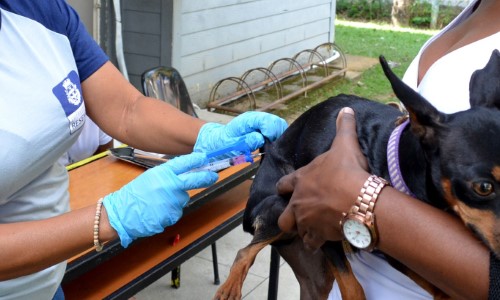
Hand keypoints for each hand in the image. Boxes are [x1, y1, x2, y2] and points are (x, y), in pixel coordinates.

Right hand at [103, 152, 217, 246]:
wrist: (122, 214)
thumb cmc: (135, 195)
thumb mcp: (150, 178)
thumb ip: (167, 176)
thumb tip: (184, 175)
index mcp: (162, 173)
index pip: (183, 163)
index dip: (196, 160)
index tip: (204, 157)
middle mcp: (170, 185)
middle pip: (194, 180)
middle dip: (206, 177)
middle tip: (214, 176)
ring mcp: (172, 201)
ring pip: (183, 198)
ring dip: (175, 201)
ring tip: (158, 203)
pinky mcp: (172, 215)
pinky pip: (176, 211)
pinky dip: (169, 212)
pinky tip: (157, 211)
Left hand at [194, 111, 287, 153]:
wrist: (219, 141)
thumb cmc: (224, 144)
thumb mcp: (232, 145)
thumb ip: (246, 141)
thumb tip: (260, 138)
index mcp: (248, 120)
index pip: (267, 120)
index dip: (272, 131)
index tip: (269, 142)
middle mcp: (257, 119)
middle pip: (277, 122)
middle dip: (278, 135)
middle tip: (272, 148)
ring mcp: (262, 123)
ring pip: (279, 127)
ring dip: (278, 137)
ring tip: (271, 148)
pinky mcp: (264, 129)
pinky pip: (276, 132)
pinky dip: (277, 139)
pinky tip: (270, 147)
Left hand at [276, 107, 370, 250]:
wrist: (358, 198)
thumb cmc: (348, 170)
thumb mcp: (345, 145)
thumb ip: (343, 127)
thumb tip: (346, 109)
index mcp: (300, 180)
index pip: (283, 185)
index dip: (285, 188)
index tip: (289, 190)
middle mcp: (298, 202)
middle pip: (283, 214)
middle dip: (289, 216)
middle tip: (299, 215)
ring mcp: (305, 220)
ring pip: (295, 230)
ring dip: (302, 230)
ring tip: (312, 230)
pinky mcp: (317, 235)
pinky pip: (311, 243)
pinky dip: (316, 243)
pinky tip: (324, 240)